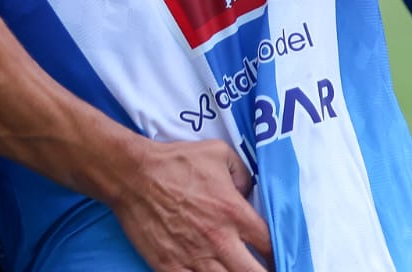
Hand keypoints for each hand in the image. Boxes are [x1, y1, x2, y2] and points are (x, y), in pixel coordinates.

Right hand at [109, 136, 273, 271]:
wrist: (133, 176)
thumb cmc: (175, 162)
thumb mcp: (218, 152)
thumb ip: (243, 173)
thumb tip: (249, 192)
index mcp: (234, 212)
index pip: (270, 245)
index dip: (278, 254)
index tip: (276, 256)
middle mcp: (219, 240)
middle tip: (264, 270)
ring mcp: (195, 258)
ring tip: (235, 269)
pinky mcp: (171, 268)